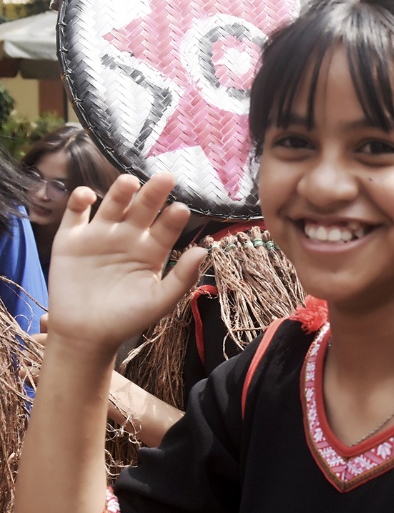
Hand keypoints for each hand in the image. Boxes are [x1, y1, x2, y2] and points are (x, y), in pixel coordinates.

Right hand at [45, 173, 206, 351]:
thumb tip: (204, 250)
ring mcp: (100, 236)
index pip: (166, 228)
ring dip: (121, 192)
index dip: (173, 218)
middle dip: (153, 194)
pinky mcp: (71, 239)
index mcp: (152, 251)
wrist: (86, 334)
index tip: (181, 208)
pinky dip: (79, 202)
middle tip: (165, 178)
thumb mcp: (159, 300)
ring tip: (130, 182)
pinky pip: (75, 214)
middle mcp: (128, 238)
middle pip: (143, 209)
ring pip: (112, 206)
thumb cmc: (127, 319)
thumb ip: (182, 277)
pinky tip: (88, 196)